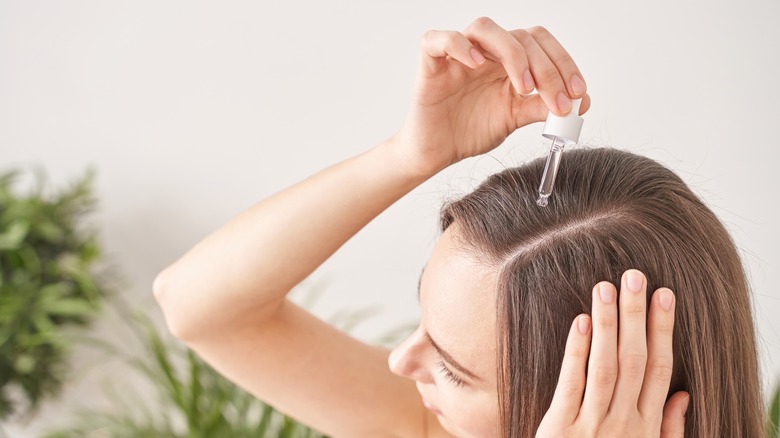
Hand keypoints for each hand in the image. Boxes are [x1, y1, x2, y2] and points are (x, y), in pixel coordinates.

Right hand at [393, 17, 590, 177]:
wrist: (437, 153)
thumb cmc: (470, 131)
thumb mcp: (515, 118)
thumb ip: (543, 107)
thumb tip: (581, 102)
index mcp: (507, 60)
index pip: (541, 43)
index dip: (563, 64)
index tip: (578, 94)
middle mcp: (486, 52)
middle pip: (521, 37)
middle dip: (547, 69)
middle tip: (558, 101)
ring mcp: (457, 55)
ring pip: (485, 28)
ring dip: (512, 53)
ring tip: (523, 86)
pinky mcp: (431, 63)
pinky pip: (440, 40)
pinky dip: (459, 46)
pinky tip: (477, 65)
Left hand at [536, 270, 689, 436]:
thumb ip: (667, 428)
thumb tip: (683, 394)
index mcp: (646, 426)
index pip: (659, 368)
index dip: (662, 330)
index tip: (665, 294)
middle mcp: (623, 423)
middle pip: (634, 361)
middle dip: (636, 316)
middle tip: (634, 275)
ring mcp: (591, 426)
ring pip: (605, 368)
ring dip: (608, 326)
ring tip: (606, 287)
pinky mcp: (559, 430)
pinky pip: (570, 386)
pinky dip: (576, 353)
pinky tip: (580, 322)